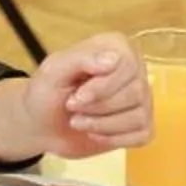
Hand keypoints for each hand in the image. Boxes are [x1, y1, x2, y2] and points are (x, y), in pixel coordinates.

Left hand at [12, 34, 151, 158]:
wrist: (42, 124)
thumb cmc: (47, 92)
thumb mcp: (53, 71)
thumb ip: (82, 59)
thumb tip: (114, 58)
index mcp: (117, 47)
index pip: (128, 66)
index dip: (102, 87)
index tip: (76, 97)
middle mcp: (135, 69)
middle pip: (135, 92)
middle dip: (98, 107)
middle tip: (72, 108)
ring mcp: (142, 99)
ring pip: (139, 116)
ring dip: (102, 125)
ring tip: (78, 121)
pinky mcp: (140, 125)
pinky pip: (143, 134)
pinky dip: (114, 138)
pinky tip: (94, 133)